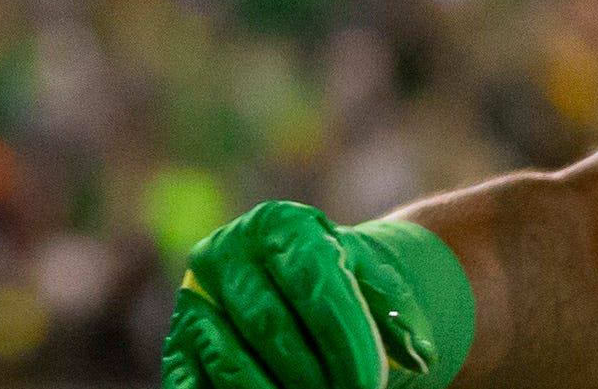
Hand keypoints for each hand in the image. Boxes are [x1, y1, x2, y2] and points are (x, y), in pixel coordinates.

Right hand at [167, 203, 463, 388]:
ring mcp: (194, 300)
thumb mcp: (381, 287)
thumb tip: (419, 354)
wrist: (307, 292)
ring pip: (232, 365)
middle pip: (271, 328)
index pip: (311, 282)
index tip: (372, 381)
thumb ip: (398, 313)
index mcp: (277, 225)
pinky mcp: (178, 347)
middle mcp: (223, 252)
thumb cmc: (351, 289)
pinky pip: (197, 387)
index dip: (345, 338)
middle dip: (318, 377)